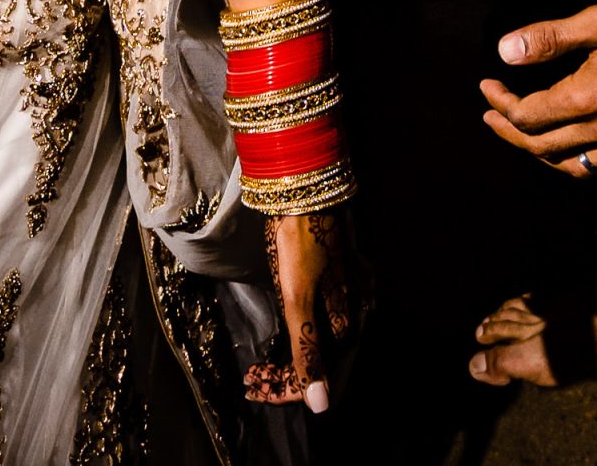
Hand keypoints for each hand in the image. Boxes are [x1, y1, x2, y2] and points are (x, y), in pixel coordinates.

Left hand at [247, 206, 368, 411]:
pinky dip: (295, 335)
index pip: (315, 374)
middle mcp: (346, 310)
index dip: (284, 389)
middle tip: (251, 376)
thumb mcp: (299, 300)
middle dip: (283, 375)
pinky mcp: (331, 277)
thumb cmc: (300, 244)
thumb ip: (308, 352)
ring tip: (260, 361)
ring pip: (314, 340)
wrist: (305, 190)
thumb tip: (321, 406)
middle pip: (315, 359)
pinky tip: (284, 330)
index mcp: (341, 321)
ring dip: (287, 357)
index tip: (252, 387)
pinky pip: (316, 320)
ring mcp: (340, 292)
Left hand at [478, 0, 596, 176]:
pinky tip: (582, 147)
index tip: (487, 85)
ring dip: (543, 156)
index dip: (500, 103)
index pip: (525, 117)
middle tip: (491, 117)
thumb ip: (549, 39)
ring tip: (528, 140)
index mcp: (584, 101)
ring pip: (573, 167)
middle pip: (541, 148)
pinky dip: (583, 162)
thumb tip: (504, 51)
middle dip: (510, 133)